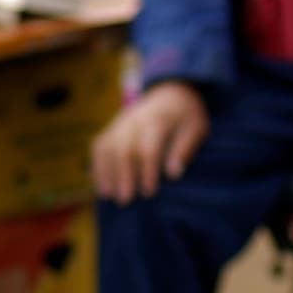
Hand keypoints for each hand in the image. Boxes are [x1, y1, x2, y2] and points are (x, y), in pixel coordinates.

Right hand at [89, 82, 210, 205]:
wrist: (170, 92)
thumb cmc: (186, 115)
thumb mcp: (196, 127)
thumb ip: (185, 148)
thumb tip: (174, 174)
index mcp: (158, 118)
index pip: (148, 146)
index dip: (147, 170)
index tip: (149, 193)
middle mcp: (134, 119)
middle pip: (122, 148)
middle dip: (123, 175)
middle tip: (125, 200)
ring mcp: (120, 122)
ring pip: (106, 147)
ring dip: (105, 172)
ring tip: (108, 196)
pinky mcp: (112, 127)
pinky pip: (99, 146)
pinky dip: (97, 165)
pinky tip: (101, 185)